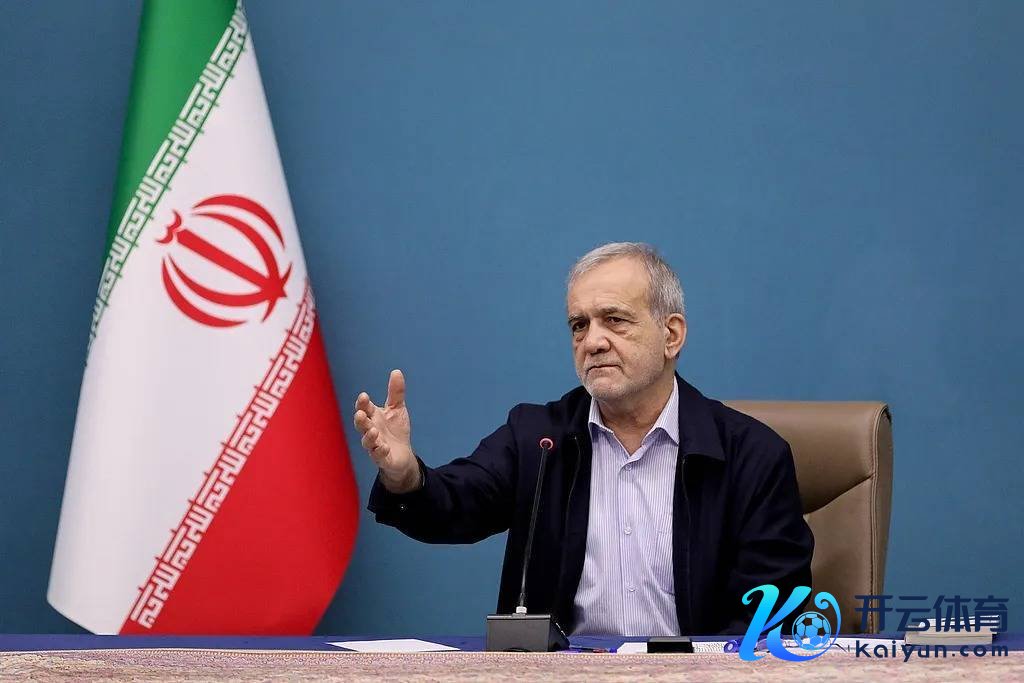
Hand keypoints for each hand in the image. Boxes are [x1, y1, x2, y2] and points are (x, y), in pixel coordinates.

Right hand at [354, 369, 420, 493]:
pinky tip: (384, 447)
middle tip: (361, 414)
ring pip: (367, 441)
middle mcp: (371, 430)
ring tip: (374, 430)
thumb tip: (397, 371)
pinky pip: (378, 456)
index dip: (363, 403)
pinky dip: (380, 452)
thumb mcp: (397, 409)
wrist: (402, 454)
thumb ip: (396, 393)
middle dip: (360, 420)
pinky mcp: (382, 458)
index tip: (364, 396)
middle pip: (361, 425)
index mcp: (373, 417)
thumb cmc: (395, 430)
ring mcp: (375, 445)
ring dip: (369, 436)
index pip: (365, 408)